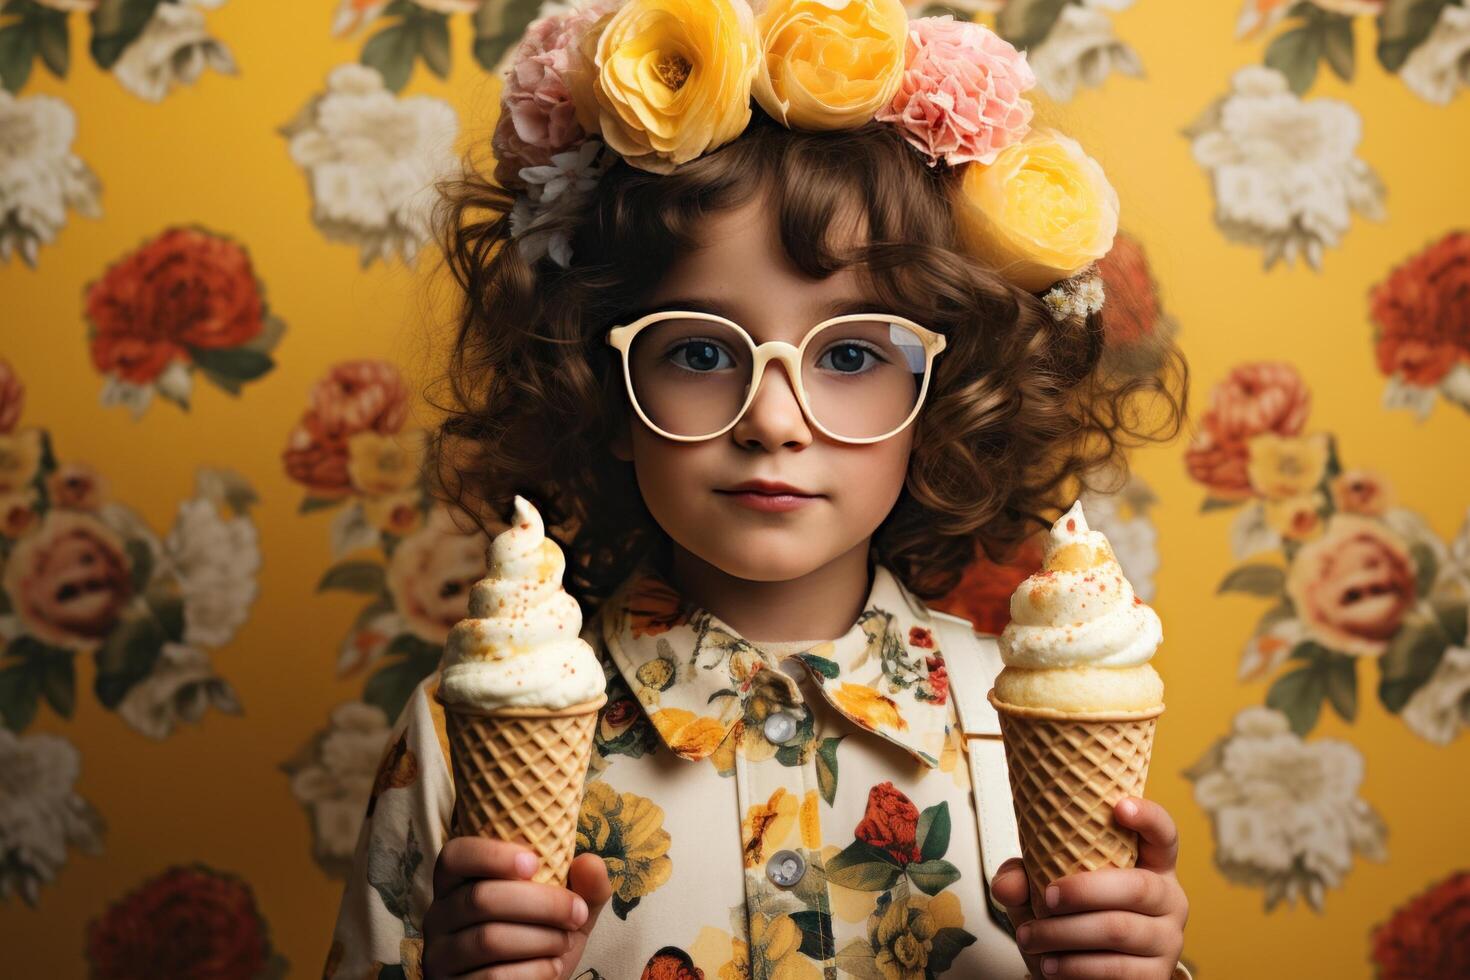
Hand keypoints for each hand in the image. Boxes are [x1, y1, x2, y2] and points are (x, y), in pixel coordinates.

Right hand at [423, 836, 612, 979]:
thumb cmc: (542, 939)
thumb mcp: (566, 910)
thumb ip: (584, 886)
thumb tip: (589, 863)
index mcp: (457, 883)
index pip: (455, 856)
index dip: (491, 855)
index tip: (534, 862)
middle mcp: (439, 916)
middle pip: (481, 899)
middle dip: (541, 904)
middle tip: (576, 913)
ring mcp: (440, 955)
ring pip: (488, 940)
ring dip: (541, 939)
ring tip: (564, 942)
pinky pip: (493, 977)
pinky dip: (534, 971)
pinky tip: (551, 967)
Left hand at [990, 797, 1187, 978]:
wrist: (1085, 975)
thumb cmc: (1071, 917)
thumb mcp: (1043, 889)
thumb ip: (1024, 876)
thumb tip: (1007, 884)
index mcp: (1150, 865)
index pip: (1163, 834)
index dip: (1148, 817)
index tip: (1119, 806)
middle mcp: (1168, 899)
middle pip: (1137, 887)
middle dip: (1084, 891)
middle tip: (1044, 897)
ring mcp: (1167, 940)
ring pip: (1118, 930)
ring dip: (1065, 934)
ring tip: (1030, 937)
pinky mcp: (1156, 976)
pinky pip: (1117, 970)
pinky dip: (1076, 967)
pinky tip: (1051, 966)